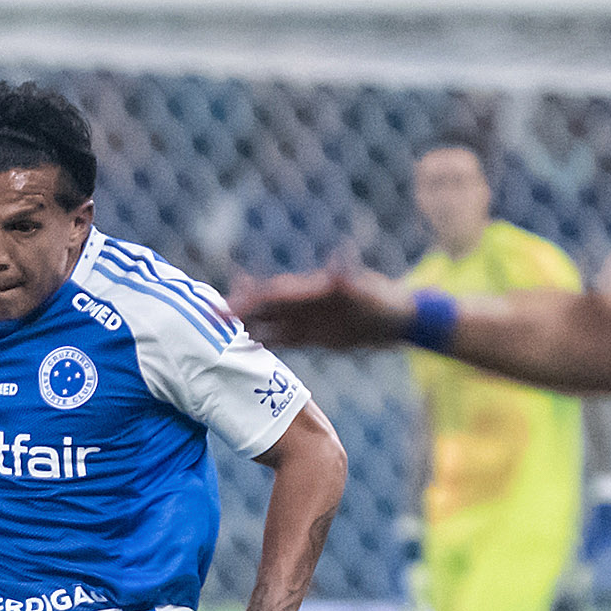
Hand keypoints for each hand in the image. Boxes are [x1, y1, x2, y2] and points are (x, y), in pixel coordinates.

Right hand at [227, 264, 414, 350]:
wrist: (401, 319)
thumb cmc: (386, 302)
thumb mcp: (368, 291)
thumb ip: (349, 279)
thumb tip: (337, 261)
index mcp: (314, 291)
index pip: (276, 293)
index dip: (252, 296)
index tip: (230, 299)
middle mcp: (306, 304)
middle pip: (266, 306)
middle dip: (239, 309)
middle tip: (210, 313)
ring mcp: (309, 320)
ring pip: (270, 323)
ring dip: (246, 326)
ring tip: (218, 331)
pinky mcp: (315, 336)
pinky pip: (284, 340)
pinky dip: (265, 343)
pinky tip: (247, 349)